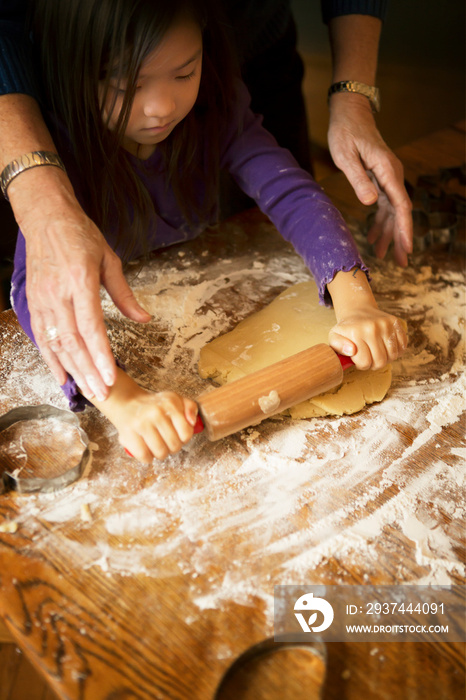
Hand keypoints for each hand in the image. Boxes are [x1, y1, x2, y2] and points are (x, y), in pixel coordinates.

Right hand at [11, 168, 150, 400]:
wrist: (46, 218)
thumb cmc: (80, 236)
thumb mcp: (109, 259)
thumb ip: (124, 294)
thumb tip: (144, 319)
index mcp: (80, 281)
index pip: (91, 327)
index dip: (101, 355)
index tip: (111, 376)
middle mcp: (58, 294)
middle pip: (73, 343)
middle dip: (89, 371)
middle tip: (103, 393)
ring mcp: (43, 300)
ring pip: (56, 344)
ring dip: (73, 370)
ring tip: (88, 391)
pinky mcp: (34, 304)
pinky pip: (42, 338)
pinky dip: (51, 360)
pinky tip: (63, 377)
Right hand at [110, 383, 198, 462]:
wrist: (126, 404)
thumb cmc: (154, 406)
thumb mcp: (174, 400)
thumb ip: (190, 407)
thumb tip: (192, 422)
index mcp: (170, 403)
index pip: (186, 433)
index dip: (184, 438)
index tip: (178, 435)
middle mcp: (156, 412)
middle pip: (174, 445)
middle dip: (173, 447)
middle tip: (166, 441)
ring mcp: (141, 423)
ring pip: (161, 452)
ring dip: (161, 454)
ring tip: (157, 446)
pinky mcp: (128, 434)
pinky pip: (145, 456)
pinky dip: (147, 457)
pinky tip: (146, 449)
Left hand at [328, 93, 412, 265]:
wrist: (350, 113)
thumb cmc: (345, 132)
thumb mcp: (346, 156)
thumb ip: (358, 179)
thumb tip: (370, 202)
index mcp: (387, 171)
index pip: (401, 205)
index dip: (404, 229)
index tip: (407, 248)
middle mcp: (392, 175)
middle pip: (401, 213)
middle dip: (401, 238)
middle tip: (401, 263)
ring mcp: (388, 177)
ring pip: (393, 212)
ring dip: (388, 234)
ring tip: (382, 256)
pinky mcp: (381, 178)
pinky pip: (384, 205)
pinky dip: (380, 222)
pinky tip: (373, 238)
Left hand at [328, 306, 406, 370]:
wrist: (358, 310)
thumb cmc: (347, 329)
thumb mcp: (334, 337)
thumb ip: (338, 346)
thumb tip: (352, 350)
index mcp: (356, 333)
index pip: (365, 362)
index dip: (362, 365)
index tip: (359, 359)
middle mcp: (372, 328)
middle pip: (380, 361)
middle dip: (374, 364)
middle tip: (369, 358)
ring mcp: (386, 324)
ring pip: (393, 355)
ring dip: (386, 359)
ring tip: (377, 353)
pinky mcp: (396, 323)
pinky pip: (403, 346)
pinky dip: (396, 351)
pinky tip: (386, 347)